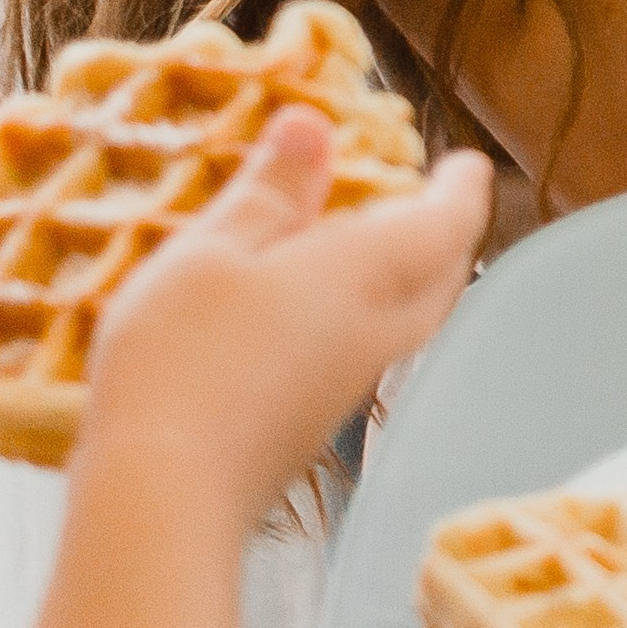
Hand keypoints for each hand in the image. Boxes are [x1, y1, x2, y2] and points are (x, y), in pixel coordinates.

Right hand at [79, 113, 491, 529]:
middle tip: (429, 198)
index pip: (445, 226)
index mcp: (365, 277)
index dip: (459, 191)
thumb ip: (270, 191)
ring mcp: (342, 391)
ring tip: (374, 243)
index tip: (465, 164)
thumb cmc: (185, 358)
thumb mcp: (215, 250)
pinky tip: (314, 312)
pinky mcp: (307, 429)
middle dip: (443, 235)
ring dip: (407, 277)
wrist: (161, 504)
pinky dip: (365, 313)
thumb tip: (314, 124)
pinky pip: (364, 352)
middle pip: (438, 279)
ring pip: (405, 320)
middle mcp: (374, 334)